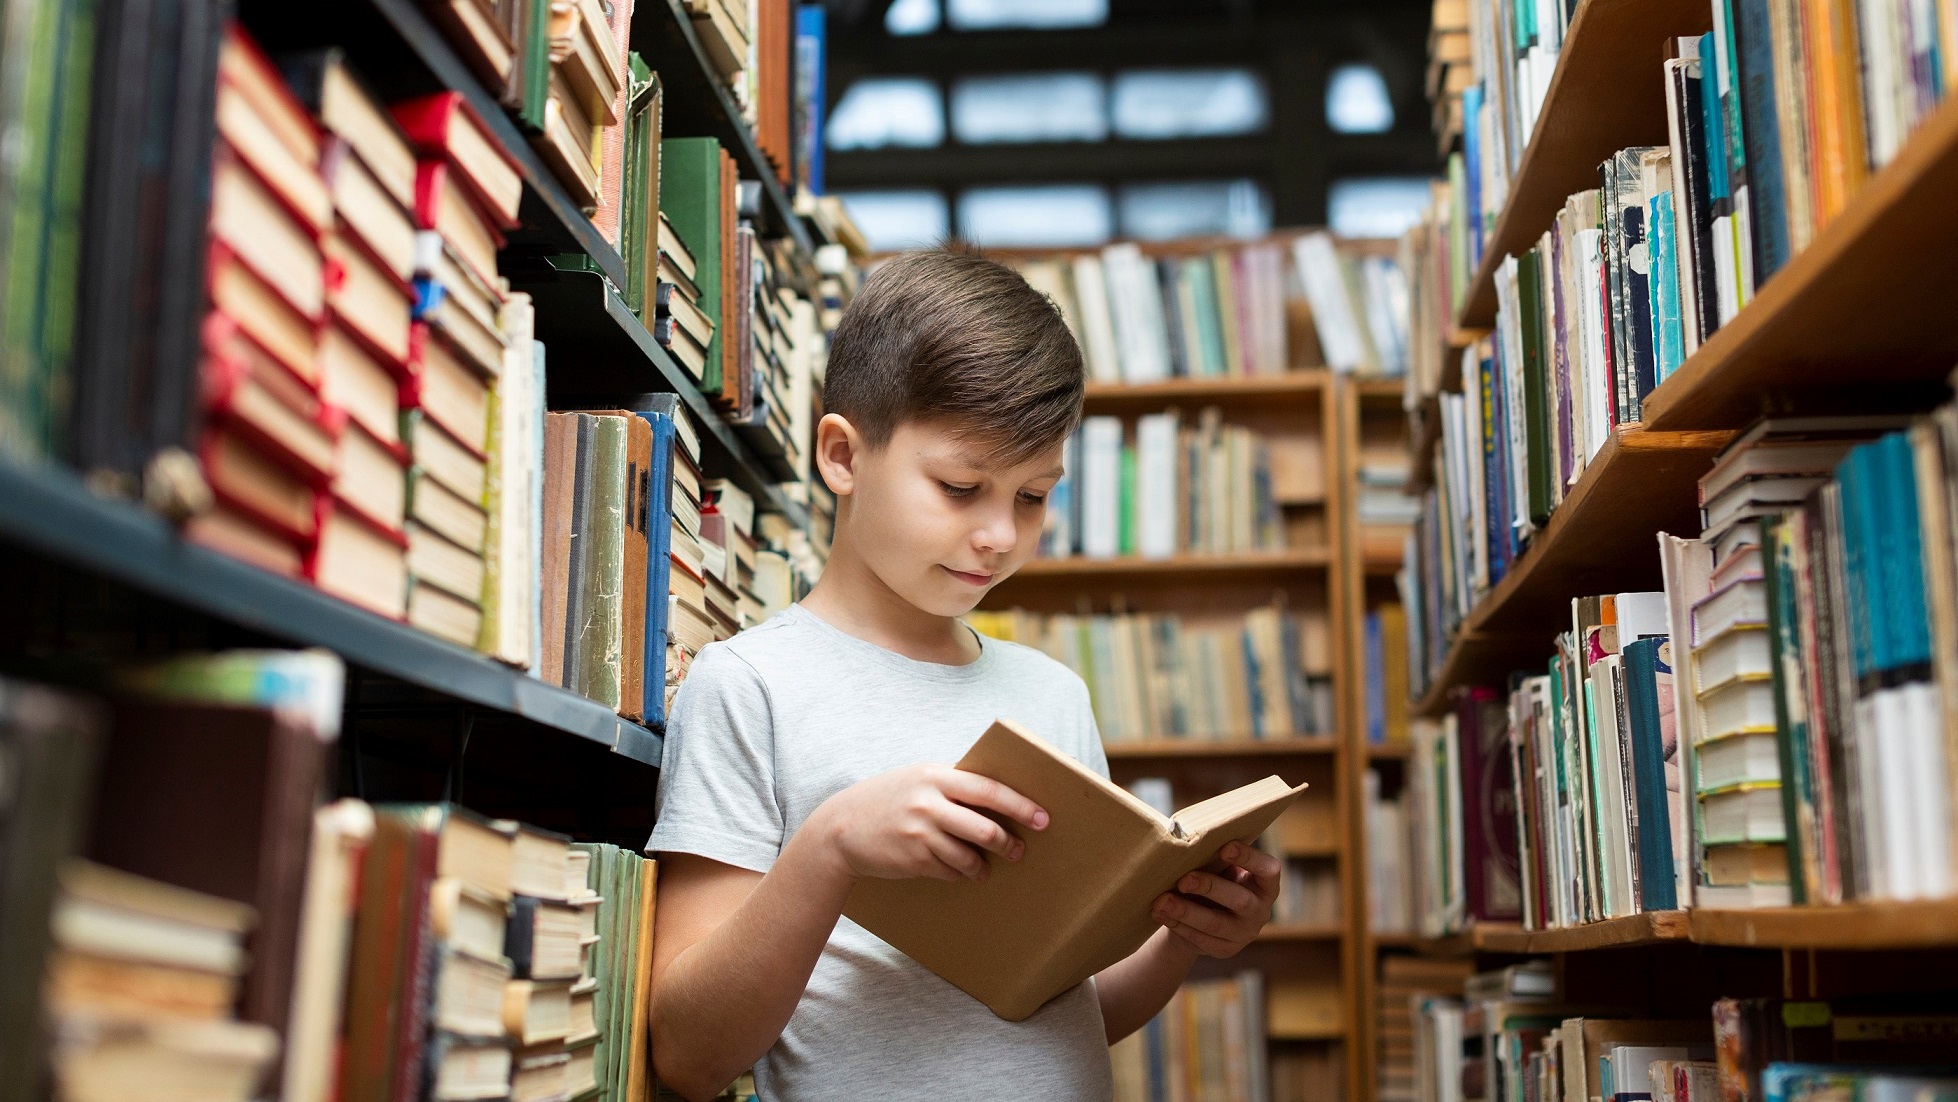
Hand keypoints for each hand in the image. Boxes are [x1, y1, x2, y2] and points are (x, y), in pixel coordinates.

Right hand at [808, 764, 1048, 883]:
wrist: (840, 827)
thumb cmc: (887, 799)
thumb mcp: (917, 780)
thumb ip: (952, 786)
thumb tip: (1000, 800)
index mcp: (935, 776)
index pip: (988, 790)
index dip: (1020, 805)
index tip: (1043, 818)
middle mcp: (928, 803)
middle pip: (985, 829)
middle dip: (1009, 843)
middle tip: (1019, 850)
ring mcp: (920, 833)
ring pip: (970, 856)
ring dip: (983, 865)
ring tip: (985, 867)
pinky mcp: (913, 860)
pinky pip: (951, 871)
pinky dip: (960, 873)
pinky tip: (959, 870)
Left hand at [1151, 842, 1281, 958]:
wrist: (1204, 915)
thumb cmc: (1215, 878)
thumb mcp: (1222, 868)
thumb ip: (1216, 857)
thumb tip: (1188, 838)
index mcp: (1265, 885)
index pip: (1269, 871)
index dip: (1249, 858)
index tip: (1224, 847)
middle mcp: (1260, 911)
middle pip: (1240, 901)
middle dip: (1210, 888)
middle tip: (1183, 880)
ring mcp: (1244, 933)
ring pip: (1215, 924)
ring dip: (1186, 911)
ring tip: (1161, 901)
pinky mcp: (1224, 949)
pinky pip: (1201, 938)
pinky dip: (1178, 925)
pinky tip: (1160, 913)